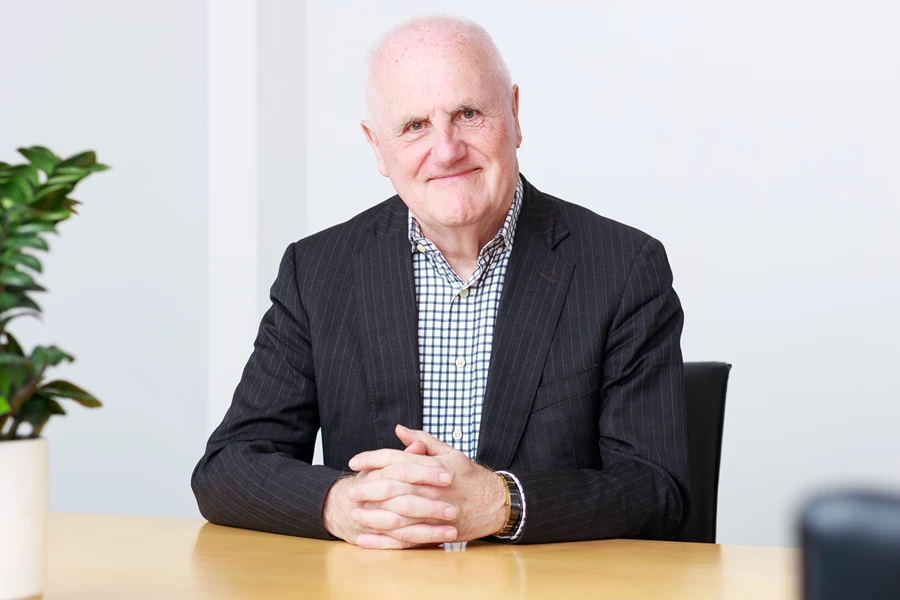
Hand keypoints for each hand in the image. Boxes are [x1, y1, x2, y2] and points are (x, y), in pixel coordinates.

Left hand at [347, 425, 507, 548]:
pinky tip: (367, 539)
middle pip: (394, 487)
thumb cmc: (470, 476)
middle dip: (369, 489)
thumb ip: (422, 441)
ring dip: (374, 516)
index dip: (372, 459)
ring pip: (398, 515)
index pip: (396, 459)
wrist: (496, 503)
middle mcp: (433, 488)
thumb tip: (399, 429)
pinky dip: (385, 541)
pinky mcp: (436, 531)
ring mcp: (435, 512)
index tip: (354, 461)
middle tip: (352, 491)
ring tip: (355, 515)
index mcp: (434, 466)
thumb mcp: (449, 452)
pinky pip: (406, 538)